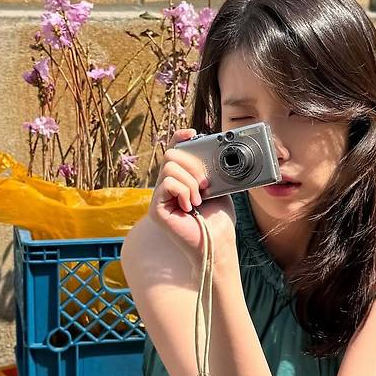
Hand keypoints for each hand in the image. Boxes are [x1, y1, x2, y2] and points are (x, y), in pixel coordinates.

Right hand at [149, 129, 236, 266]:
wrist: (218, 241)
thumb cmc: (219, 218)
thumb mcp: (219, 186)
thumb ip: (210, 167)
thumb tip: (208, 147)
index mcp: (181, 179)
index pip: (174, 151)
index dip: (180, 138)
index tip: (194, 134)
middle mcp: (167, 186)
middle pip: (170, 155)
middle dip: (192, 165)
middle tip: (206, 184)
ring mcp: (160, 198)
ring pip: (169, 168)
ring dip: (191, 182)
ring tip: (199, 200)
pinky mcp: (156, 209)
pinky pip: (167, 183)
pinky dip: (183, 191)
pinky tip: (190, 207)